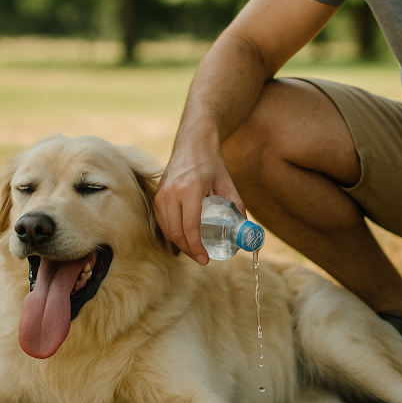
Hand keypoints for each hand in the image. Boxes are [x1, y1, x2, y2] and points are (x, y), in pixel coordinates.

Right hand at [155, 137, 245, 264]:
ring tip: (194, 250)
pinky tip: (183, 238)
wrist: (192, 143)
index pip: (189, 227)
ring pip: (166, 229)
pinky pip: (162, 221)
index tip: (204, 259)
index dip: (196, 247)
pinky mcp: (157, 195)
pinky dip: (172, 233)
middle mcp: (171, 192)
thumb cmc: (211, 163)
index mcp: (190, 189)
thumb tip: (244, 230)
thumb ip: (237, 206)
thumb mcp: (228, 183)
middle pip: (175, 232)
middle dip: (188, 250)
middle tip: (202, 258)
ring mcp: (161, 193)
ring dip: (179, 244)